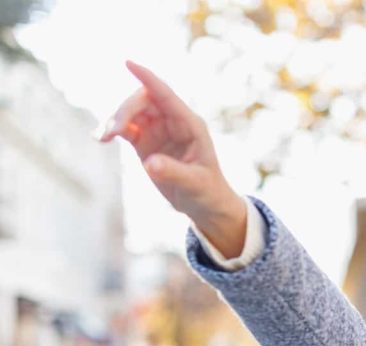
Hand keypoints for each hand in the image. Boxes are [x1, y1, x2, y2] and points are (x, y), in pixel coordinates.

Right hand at [98, 61, 245, 255]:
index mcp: (190, 125)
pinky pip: (125, 128)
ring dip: (114, 120)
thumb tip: (150, 164)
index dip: (148, 78)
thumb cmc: (207, 191)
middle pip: (143, 101)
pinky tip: (100, 138)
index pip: (166, 95)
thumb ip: (173, 172)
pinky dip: (111, 130)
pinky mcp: (145, 142)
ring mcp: (158, 130)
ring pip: (130, 112)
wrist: (205, 204)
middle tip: (113, 132)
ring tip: (102, 138)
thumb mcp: (194, 184)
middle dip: (125, 111)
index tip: (128, 63)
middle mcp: (173, 122)